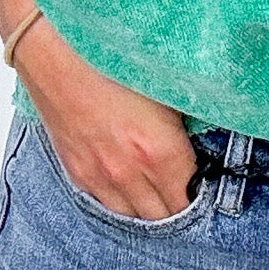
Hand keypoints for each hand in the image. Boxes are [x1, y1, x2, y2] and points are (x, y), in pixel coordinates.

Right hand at [13, 15, 202, 220]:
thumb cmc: (116, 62)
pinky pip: (106, 205)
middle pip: (164, 217)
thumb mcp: (167, 86)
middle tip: (186, 188)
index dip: (203, 194)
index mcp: (161, 151)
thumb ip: (191, 119)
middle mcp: (130, 174)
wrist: (58, 52)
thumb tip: (209, 137)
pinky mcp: (77, 174)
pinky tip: (131, 186)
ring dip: (149, 208)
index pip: (192, 200)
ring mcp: (100, 178)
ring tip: (160, 191)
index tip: (207, 183)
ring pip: (134, 216)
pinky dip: (122, 201)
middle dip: (178, 206)